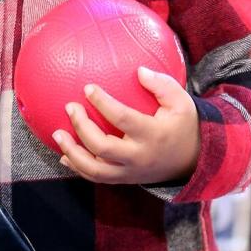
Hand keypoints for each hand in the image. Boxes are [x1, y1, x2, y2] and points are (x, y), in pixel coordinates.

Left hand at [51, 67, 199, 185]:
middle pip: (103, 147)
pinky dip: (78, 168)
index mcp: (152, 135)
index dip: (103, 104)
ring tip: (56, 134)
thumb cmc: (182, 126)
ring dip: (73, 153)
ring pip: (96, 170)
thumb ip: (162, 85)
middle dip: (82, 127)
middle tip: (70, 107)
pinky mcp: (124, 179)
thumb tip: (139, 71)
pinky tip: (64, 155)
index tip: (88, 88)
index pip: (123, 119)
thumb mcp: (182, 103)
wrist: (194, 163)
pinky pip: (98, 178)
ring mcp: (130, 172)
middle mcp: (139, 157)